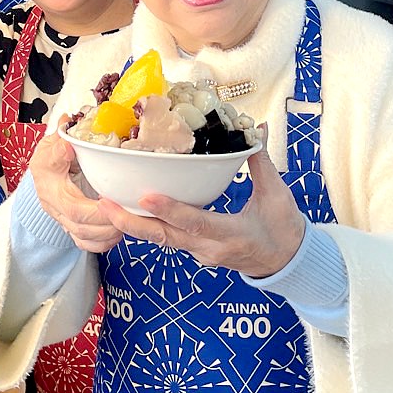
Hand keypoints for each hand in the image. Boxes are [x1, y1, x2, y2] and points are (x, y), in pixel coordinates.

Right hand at [31, 133, 124, 253]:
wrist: (44, 168)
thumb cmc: (51, 156)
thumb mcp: (51, 146)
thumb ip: (59, 147)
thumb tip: (67, 146)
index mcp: (52, 190)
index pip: (74, 210)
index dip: (97, 212)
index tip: (114, 202)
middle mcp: (56, 210)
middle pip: (82, 229)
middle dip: (108, 225)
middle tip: (129, 214)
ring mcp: (63, 220)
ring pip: (84, 240)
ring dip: (108, 235)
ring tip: (126, 222)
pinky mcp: (71, 227)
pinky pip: (85, 244)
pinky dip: (103, 243)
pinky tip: (116, 233)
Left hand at [96, 150, 305, 276]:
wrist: (287, 262)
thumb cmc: (283, 229)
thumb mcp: (276, 195)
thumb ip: (261, 163)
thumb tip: (257, 130)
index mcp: (232, 234)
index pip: (196, 222)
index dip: (170, 210)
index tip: (147, 195)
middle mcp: (210, 248)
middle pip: (164, 237)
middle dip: (132, 222)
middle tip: (104, 204)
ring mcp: (201, 253)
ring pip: (161, 240)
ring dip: (133, 224)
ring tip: (107, 205)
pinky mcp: (196, 252)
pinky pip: (167, 239)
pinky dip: (148, 226)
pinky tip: (130, 210)